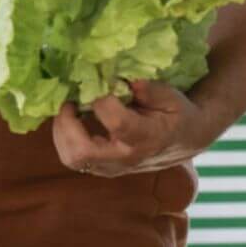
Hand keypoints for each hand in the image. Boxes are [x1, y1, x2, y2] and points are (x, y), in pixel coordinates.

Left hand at [52, 80, 209, 177]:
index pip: (116, 123)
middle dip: (66, 123)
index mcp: (146, 137)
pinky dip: (65, 137)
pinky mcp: (102, 168)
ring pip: (72, 158)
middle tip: (69, 101)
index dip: (102, 100)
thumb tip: (122, 78)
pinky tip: (73, 118)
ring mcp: (112, 167)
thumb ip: (148, 88)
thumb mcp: (170, 96)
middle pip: (82, 152)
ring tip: (69, 108)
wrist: (184, 141)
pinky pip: (73, 158)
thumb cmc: (176, 114)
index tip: (98, 83)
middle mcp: (126, 157)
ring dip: (61, 131)